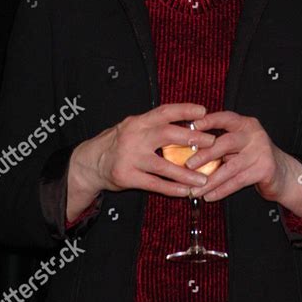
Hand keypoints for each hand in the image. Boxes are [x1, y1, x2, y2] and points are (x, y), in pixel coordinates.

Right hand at [66, 103, 215, 221]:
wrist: (90, 163)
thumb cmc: (118, 144)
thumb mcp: (134, 128)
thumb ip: (155, 127)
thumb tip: (188, 126)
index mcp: (138, 121)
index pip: (164, 111)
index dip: (184, 110)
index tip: (203, 111)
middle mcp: (134, 136)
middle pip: (166, 134)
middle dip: (191, 138)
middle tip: (211, 143)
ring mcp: (130, 157)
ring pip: (163, 165)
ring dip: (186, 173)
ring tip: (203, 178)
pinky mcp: (126, 176)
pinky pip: (154, 184)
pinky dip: (172, 189)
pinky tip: (186, 191)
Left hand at [185, 111, 301, 215]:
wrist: (283, 173)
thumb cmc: (252, 157)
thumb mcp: (238, 145)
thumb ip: (220, 143)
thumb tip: (189, 151)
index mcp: (245, 124)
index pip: (225, 118)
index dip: (209, 121)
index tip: (191, 127)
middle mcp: (254, 135)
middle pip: (226, 143)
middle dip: (205, 155)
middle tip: (188, 165)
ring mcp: (261, 151)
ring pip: (230, 167)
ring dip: (211, 180)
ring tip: (195, 189)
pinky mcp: (265, 169)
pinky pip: (238, 181)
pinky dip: (222, 190)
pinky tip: (210, 196)